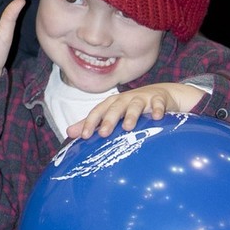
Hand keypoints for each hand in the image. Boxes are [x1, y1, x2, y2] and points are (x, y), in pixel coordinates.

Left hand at [67, 83, 203, 139]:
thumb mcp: (112, 113)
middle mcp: (126, 99)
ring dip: (131, 115)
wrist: (160, 94)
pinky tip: (156, 117)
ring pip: (136, 105)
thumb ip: (92, 122)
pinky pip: (158, 104)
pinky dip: (157, 109)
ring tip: (128, 127)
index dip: (90, 122)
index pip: (98, 111)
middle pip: (115, 108)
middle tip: (103, 133)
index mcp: (112, 103)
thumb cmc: (131, 106)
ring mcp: (143, 98)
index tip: (84, 135)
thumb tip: (69, 132)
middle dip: (109, 120)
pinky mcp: (159, 99)